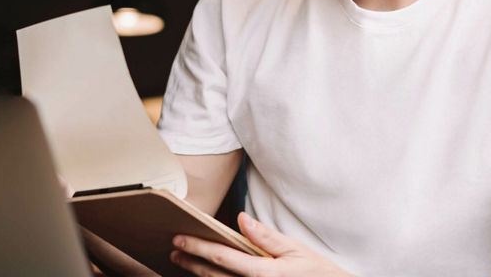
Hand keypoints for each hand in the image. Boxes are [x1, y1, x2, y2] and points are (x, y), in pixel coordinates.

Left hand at [171, 212, 354, 276]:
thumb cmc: (315, 270)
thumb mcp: (295, 248)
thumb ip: (266, 236)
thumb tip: (242, 219)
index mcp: (264, 273)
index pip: (223, 258)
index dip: (199, 248)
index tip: (180, 239)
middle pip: (213, 276)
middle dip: (192, 262)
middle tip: (175, 251)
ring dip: (199, 274)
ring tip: (184, 262)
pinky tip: (207, 274)